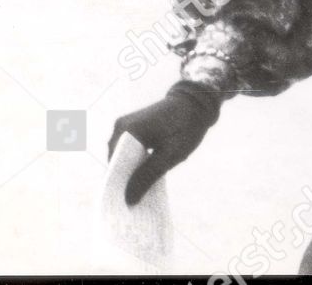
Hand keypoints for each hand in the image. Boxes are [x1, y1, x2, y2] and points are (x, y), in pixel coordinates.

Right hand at [108, 81, 220, 204]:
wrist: (197, 102)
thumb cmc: (187, 126)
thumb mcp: (171, 154)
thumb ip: (148, 176)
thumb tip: (128, 199)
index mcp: (127, 131)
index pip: (113, 166)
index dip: (117, 187)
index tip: (123, 208)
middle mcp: (120, 127)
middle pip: (116, 162)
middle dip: (123, 182)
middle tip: (132, 206)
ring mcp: (125, 125)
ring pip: (122, 157)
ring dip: (130, 173)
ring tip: (138, 196)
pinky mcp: (132, 127)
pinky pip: (128, 150)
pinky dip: (134, 163)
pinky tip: (143, 178)